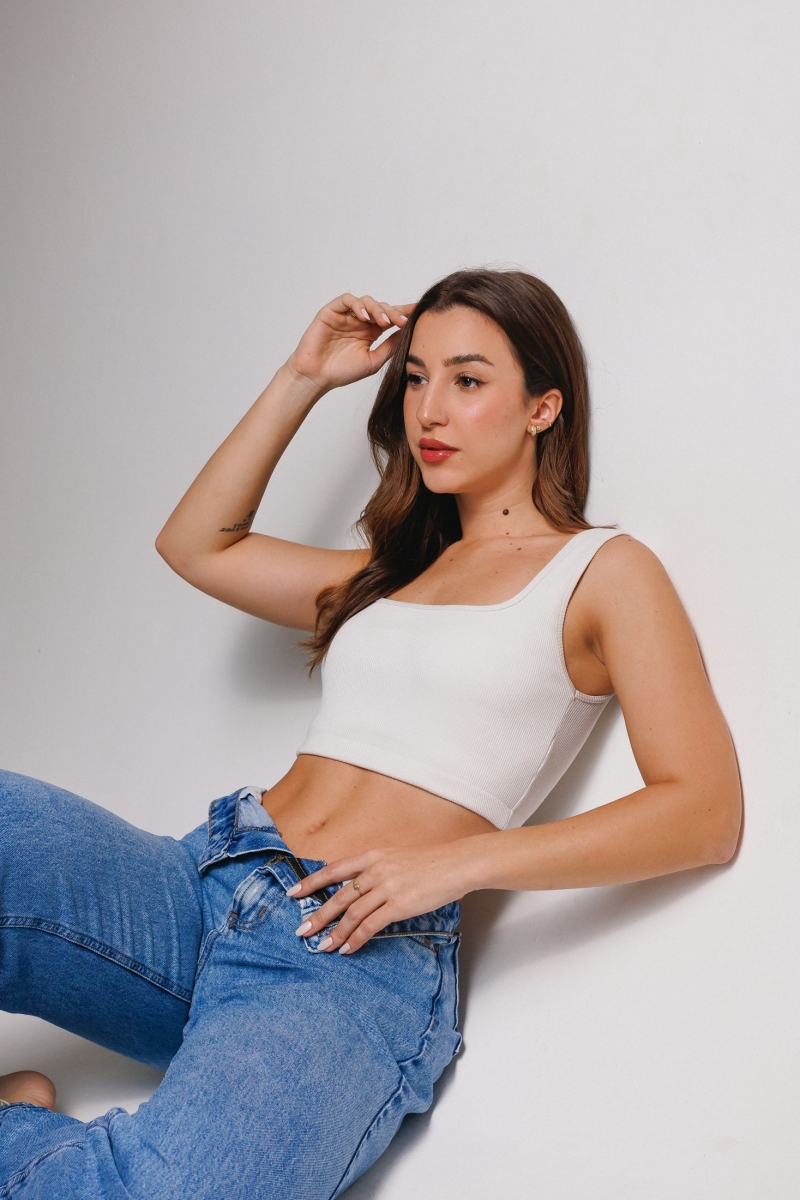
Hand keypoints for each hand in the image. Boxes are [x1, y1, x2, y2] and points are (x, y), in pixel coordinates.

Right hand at [285, 293, 414, 392]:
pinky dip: (357, 304)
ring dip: (377, 309)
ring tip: (382, 321)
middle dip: (393, 313)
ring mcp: (346, 315)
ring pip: (366, 301)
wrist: (317, 377)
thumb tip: (408, 333)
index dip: (404, 313)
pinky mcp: (332, 311)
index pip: (390, 317)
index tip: (419, 312)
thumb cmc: (342, 372)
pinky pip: (347, 300)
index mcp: (371, 332)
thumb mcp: (374, 361)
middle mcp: (360, 321)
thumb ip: (390, 346)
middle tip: (401, 321)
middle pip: (381, 308)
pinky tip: (363, 316)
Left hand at [287, 841, 472, 954]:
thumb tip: (359, 887)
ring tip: (323, 947)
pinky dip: (356, 939)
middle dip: (318, 915)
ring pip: (351, 914)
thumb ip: (376, 869)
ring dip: (335, 933)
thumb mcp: (397, 857)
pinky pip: (371, 926)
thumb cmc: (430, 862)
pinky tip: (348, 949)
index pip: (334, 869)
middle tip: (301, 930)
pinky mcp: (399, 905)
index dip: (311, 882)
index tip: (294, 894)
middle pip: (338, 896)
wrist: (456, 864)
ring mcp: (387, 887)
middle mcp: (375, 870)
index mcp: (372, 855)